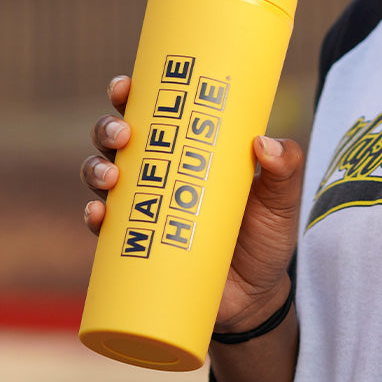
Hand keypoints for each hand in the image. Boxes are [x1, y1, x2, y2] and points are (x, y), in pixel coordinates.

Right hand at [80, 74, 304, 334]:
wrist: (258, 297)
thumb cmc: (267, 233)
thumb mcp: (283, 197)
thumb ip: (287, 166)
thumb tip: (264, 143)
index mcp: (189, 149)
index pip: (153, 112)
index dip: (131, 94)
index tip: (126, 84)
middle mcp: (158, 174)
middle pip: (118, 141)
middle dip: (109, 129)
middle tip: (124, 134)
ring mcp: (142, 211)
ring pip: (103, 179)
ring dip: (95, 170)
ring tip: (112, 176)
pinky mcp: (134, 250)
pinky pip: (103, 232)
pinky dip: (94, 219)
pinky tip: (98, 215)